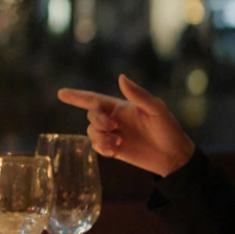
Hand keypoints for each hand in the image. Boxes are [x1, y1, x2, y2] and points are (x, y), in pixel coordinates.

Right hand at [57, 74, 194, 176]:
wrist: (173, 156)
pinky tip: (116, 148)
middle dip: (97, 120)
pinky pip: (97, 147)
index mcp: (121, 106)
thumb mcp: (156, 108)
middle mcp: (114, 119)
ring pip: (91, 132)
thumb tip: (120, 77)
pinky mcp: (114, 150)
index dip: (76, 96)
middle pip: (91, 115)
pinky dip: (102, 147)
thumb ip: (138, 94)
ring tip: (117, 141)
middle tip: (112, 127)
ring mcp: (113, 135)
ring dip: (100, 136)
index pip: (94, 99)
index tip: (61, 93)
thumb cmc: (167, 129)